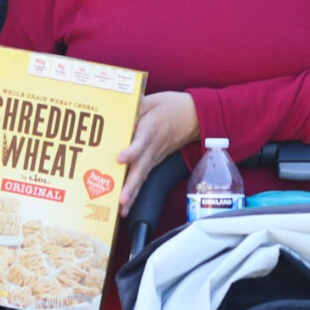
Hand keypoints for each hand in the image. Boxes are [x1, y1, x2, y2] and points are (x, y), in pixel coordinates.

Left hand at [116, 92, 200, 209]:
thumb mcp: (152, 100)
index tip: (120, 159)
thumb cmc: (170, 106)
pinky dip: (137, 193)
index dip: (132, 150)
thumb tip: (115, 110)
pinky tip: (127, 205)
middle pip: (142, 167)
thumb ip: (134, 106)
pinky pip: (145, 178)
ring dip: (133, 194)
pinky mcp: (156, 161)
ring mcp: (156, 156)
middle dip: (132, 185)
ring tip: (123, 210)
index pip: (142, 141)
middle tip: (122, 199)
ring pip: (144, 177)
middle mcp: (154, 146)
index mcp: (152, 128)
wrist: (194, 116)